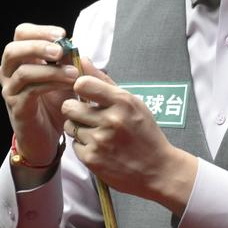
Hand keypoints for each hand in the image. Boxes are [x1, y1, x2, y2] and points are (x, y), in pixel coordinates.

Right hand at [0, 23, 78, 172]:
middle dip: (38, 46)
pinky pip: (31, 91)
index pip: (21, 34)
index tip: (62, 34)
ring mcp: (10, 90)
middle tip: (60, 50)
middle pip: (12, 50)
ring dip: (51, 70)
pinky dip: (52, 84)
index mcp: (20, 59)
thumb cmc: (54, 102)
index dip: (40, 31)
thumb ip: (67, 60)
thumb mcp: (64, 76)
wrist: (47, 135)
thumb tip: (74, 46)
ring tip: (74, 73)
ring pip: (22, 71)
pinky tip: (69, 85)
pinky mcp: (17, 107)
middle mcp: (9, 72)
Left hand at [62, 59, 197, 215]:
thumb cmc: (144, 132)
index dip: (79, 87)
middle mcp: (110, 120)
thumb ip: (103, 81)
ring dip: (78, 127)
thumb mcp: (131, 102)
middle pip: (69, 106)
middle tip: (87, 114)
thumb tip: (82, 59)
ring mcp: (100, 141)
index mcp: (122, 101)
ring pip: (70, 126)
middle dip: (75, 109)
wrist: (157, 168)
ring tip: (96, 131)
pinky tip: (99, 146)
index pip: (83, 84)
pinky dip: (84, 145)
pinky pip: (75, 144)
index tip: (84, 91)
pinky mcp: (92, 159)